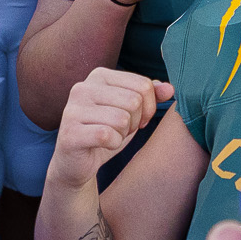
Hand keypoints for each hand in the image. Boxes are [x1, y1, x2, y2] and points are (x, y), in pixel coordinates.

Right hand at [52, 67, 170, 189]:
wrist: (76, 163)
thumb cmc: (106, 133)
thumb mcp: (131, 112)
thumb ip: (150, 96)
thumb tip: (170, 89)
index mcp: (99, 76)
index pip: (143, 85)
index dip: (148, 108)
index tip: (135, 119)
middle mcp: (83, 87)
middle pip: (134, 102)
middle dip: (134, 122)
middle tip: (119, 130)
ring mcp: (73, 109)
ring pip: (122, 119)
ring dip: (122, 134)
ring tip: (109, 137)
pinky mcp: (70, 132)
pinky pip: (108, 136)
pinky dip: (113, 145)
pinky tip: (102, 145)